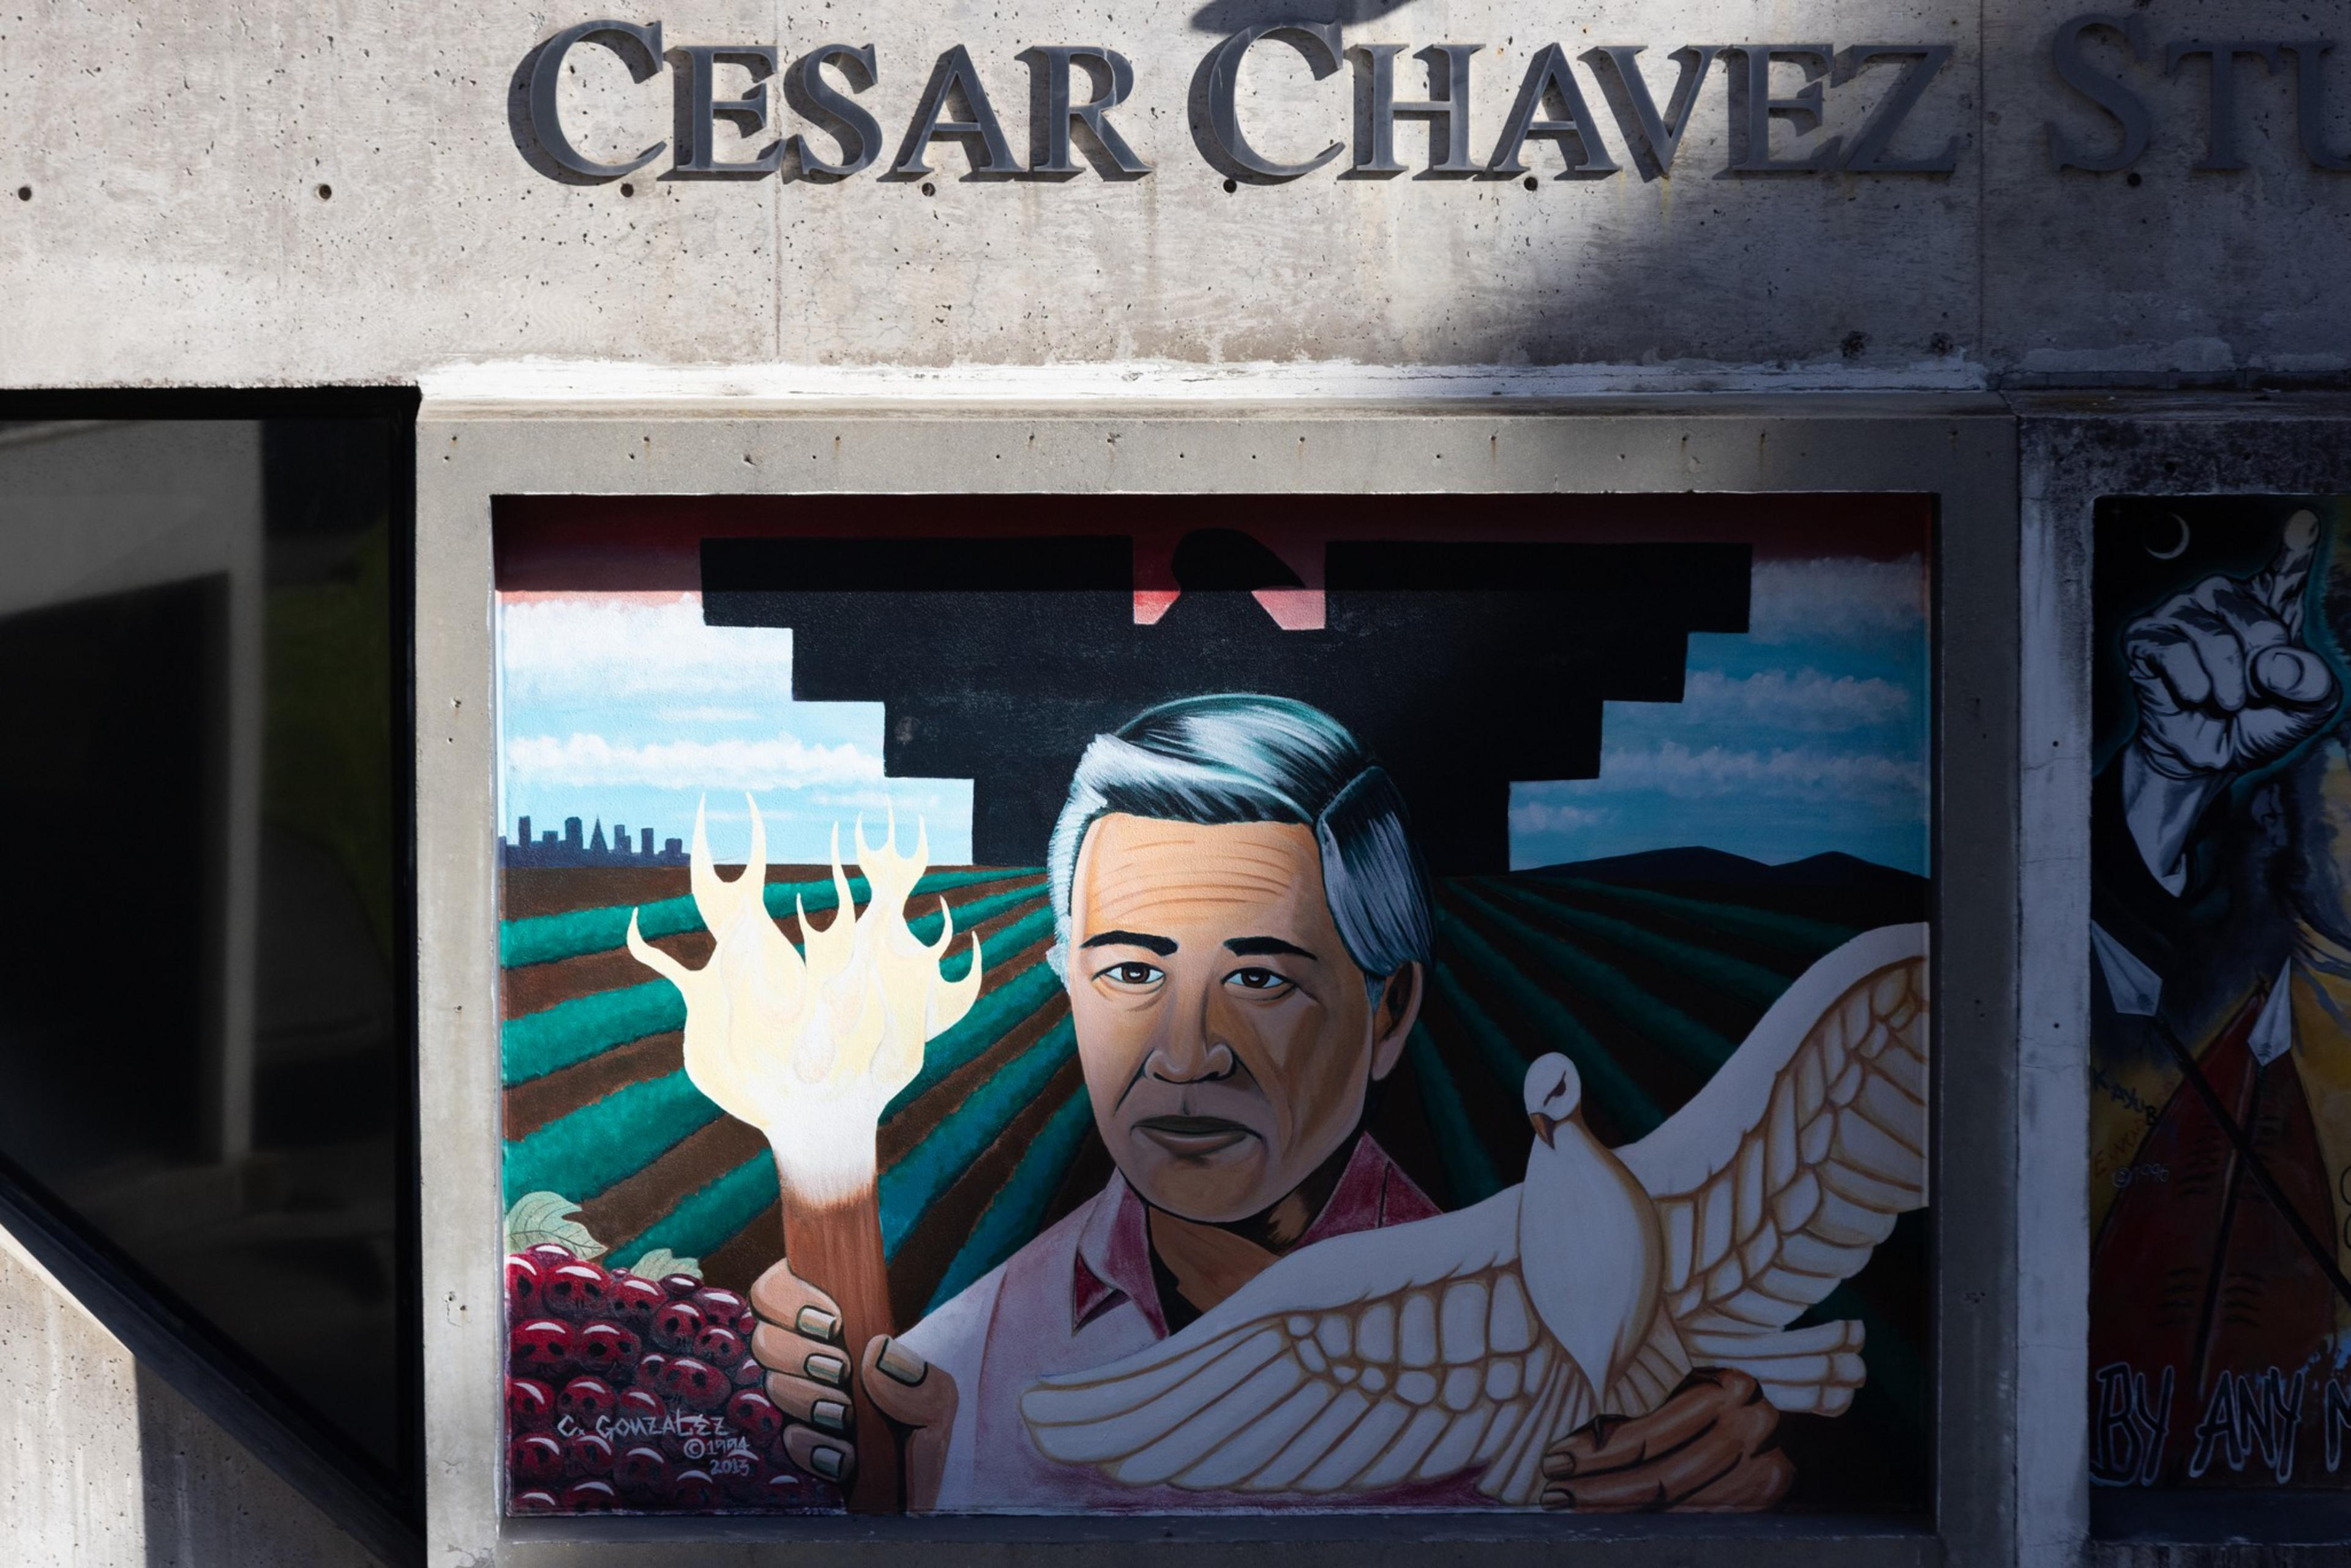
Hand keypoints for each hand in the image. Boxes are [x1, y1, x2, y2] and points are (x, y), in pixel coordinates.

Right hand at [748, 1256, 955, 1508]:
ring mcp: (802, 1405)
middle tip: (840, 1370)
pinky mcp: (802, 1448)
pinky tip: (845, 1454)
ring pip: (775, 1385)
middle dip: (800, 1355)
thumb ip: (917, 1380)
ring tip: (846, 1414)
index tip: (830, 1321)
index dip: (788, 1296)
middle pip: (766, 1339)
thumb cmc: (927, 1432)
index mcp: (839, 1329)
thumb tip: (874, 1354)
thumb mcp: (939, 1398)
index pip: (781, 1289)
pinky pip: (788, 1438)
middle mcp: (811, 1362)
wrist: (921, 1492)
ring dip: (810, 1399)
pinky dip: (816, 1446)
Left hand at [1539, 1367, 1793, 1511]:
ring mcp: (1761, 1473)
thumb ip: (1657, 1406)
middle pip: (1659, 1478)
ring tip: (1569, 1506)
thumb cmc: (1732, 1390)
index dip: (1598, 1452)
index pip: (1650, 1435)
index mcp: (1728, 1389)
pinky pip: (1694, 1516)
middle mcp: (1748, 1432)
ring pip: (1674, 1503)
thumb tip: (1589, 1437)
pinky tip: (1611, 1517)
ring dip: (1614, 1508)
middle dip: (1597, 1489)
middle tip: (1553, 1493)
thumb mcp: (1698, 1379)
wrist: (1803, 1420)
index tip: (1556, 1458)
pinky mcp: (1763, 1503)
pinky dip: (1649, 1519)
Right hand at [2124, 511, 2335, 778]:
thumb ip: (2312, 685)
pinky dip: (2192, 681)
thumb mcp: (2304, 711)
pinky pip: (2173, 650)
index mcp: (2269, 610)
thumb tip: (2280, 663)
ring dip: (2227, 681)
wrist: (2208, 757)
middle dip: (2262, 665)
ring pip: (2213, 636)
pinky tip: (2196, 696)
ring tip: (2227, 703)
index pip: (2285, 573)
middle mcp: (2224, 601)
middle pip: (2256, 616)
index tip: (2306, 521)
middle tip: (2257, 695)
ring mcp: (2181, 614)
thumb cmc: (2256, 724)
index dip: (2295, 549)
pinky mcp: (2145, 636)